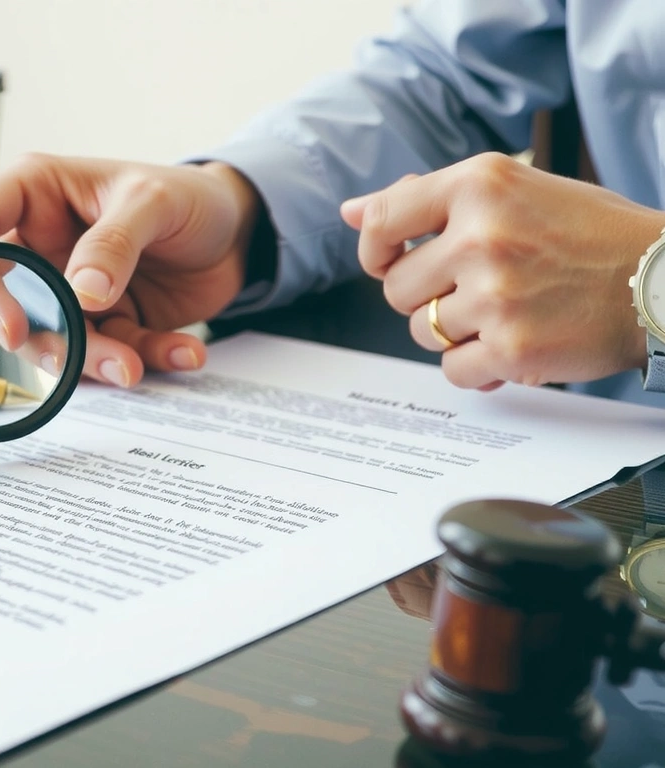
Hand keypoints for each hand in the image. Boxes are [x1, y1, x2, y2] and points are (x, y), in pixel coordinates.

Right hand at [0, 154, 261, 386]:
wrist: (239, 234)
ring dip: (89, 360)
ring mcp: (72, 292)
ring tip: (129, 366)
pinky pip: (113, 353)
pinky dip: (145, 360)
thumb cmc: (190, 196)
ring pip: (55, 337)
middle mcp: (45, 247)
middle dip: (24, 331)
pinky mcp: (108, 325)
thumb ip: (115, 241)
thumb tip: (80, 293)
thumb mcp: (154, 201)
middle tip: (56, 353)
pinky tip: (184, 352)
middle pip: (1, 295)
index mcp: (39, 196)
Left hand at [340, 153, 664, 390]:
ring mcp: (495, 295)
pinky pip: (452, 369)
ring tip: (504, 312)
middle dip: (425, 296)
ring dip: (453, 331)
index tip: (388, 261)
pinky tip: (509, 344)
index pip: (383, 220)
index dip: (375, 249)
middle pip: (397, 288)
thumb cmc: (589, 234)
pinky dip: (474, 366)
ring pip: (422, 331)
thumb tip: (353, 211)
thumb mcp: (513, 190)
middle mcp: (482, 236)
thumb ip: (428, 199)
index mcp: (479, 185)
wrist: (662, 279)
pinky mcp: (511, 347)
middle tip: (475, 289)